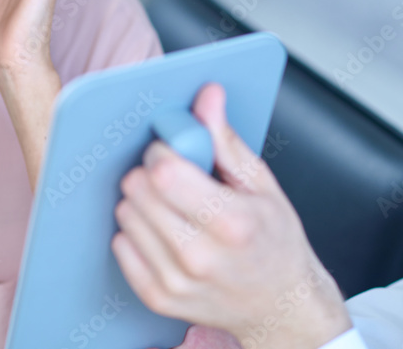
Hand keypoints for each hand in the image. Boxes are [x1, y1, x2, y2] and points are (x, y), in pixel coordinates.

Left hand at [112, 83, 352, 348]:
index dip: (162, 151)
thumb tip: (206, 97)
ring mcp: (176, 281)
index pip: (164, 171)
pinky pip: (121, 244)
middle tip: (173, 177)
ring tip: (172, 206)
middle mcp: (199, 256)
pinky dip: (135, 230)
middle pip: (138, 190)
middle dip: (149, 172)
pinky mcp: (159, 297)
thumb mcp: (261, 184)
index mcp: (231, 222)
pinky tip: (162, 229)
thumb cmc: (275, 242)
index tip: (173, 151)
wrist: (281, 305)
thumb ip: (225, 139)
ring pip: (125, 213)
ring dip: (142, 200)